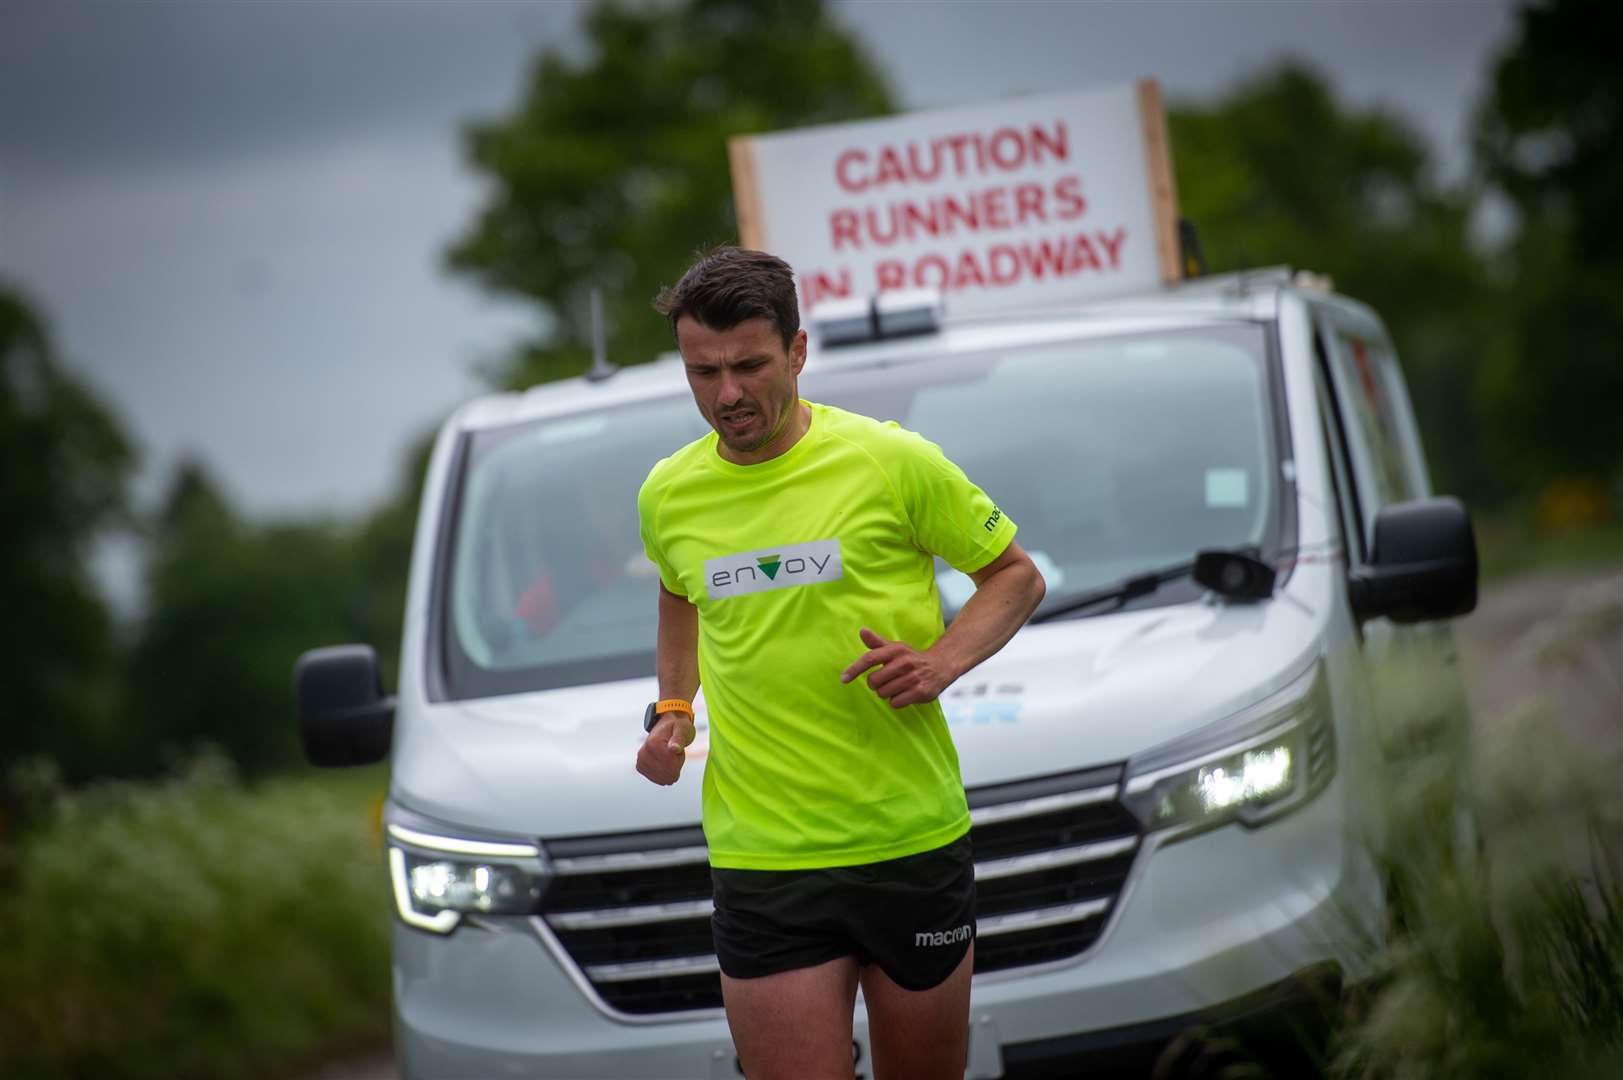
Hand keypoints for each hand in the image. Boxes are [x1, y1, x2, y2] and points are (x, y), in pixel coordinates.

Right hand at [635, 712, 695, 785]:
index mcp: (653, 743)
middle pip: (667, 774)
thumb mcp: (683, 729)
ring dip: (670, 770)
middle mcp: (643, 753)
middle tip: (673, 752)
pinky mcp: (640, 767)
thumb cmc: (677, 727)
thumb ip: (679, 739)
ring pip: (663, 779)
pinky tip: (663, 762)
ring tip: (669, 756)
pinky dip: (664, 774)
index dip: (679, 759)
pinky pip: (657, 779)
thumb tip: (674, 749)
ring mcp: (640, 761)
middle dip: (675, 766)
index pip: (671, 765)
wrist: (666, 727)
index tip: (677, 747)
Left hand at [840, 627, 954, 708]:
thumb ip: (877, 643)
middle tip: (885, 681)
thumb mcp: (895, 648)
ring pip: (884, 693)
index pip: (869, 659)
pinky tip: (905, 694)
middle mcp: (904, 662)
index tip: (843, 679)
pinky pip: (895, 703)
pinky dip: (897, 701)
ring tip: (897, 686)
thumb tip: (862, 631)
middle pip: (874, 681)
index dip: (854, 669)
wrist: (941, 666)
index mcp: (896, 650)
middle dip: (875, 685)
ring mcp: (913, 677)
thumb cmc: (911, 658)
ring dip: (887, 693)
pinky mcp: (921, 692)